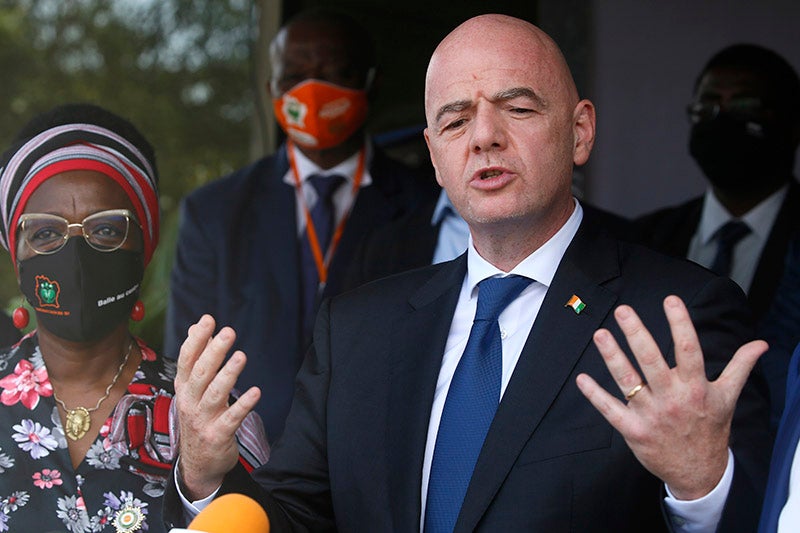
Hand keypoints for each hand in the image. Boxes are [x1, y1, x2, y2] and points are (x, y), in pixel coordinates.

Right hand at [174, 315, 260, 499]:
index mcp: (184, 388)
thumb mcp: (192, 389)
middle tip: (228, 332)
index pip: (187, 360)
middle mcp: (190, 402)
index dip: (197, 340)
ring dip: (228, 374)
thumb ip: (196, 358)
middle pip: (201, 373)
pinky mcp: (218, 436)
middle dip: (214, 351)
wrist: (197, 464)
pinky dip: (243, 405)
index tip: (208, 320)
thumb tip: (196, 326)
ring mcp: (203, 420)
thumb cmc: (198, 419)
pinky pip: (232, 418)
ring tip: (241, 356)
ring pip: (215, 394)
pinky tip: (256, 392)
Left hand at [575, 295, 766, 499]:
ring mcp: (651, 415)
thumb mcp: (728, 396)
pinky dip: (595, 395)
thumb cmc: (710, 428)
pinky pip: (611, 410)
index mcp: (695, 387)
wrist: (700, 472)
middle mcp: (672, 398)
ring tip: (600, 334)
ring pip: (628, 380)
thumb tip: (760, 344)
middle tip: (623, 311)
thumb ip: (740, 366)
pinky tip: (582, 379)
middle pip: (651, 361)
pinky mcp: (634, 431)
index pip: (688, 350)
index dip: (680, 324)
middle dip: (636, 334)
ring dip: (612, 357)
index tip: (670, 300)